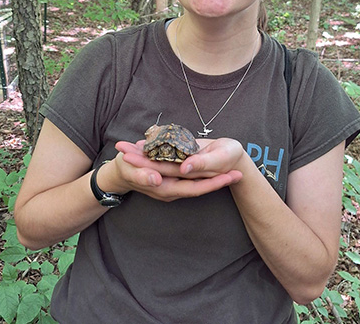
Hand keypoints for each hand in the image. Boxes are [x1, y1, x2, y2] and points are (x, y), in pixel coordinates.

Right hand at [113, 139, 243, 201]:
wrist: (118, 174)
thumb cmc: (124, 169)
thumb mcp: (129, 169)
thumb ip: (142, 175)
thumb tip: (156, 179)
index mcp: (164, 188)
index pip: (194, 187)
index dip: (213, 182)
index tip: (231, 176)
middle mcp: (172, 191)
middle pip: (201, 188)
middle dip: (220, 181)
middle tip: (240, 173)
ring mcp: (173, 187)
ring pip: (198, 184)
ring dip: (215, 178)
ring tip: (234, 171)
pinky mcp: (173, 181)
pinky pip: (192, 180)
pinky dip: (204, 175)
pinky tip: (217, 169)